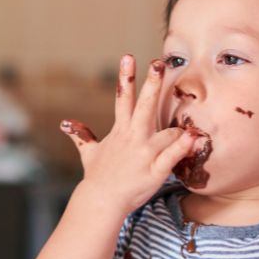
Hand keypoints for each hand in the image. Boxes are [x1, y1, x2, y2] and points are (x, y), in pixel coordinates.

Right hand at [61, 55, 196, 212]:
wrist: (101, 202)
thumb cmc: (98, 177)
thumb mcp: (90, 153)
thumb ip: (82, 136)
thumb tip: (65, 124)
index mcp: (120, 131)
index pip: (122, 98)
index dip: (126, 77)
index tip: (129, 56)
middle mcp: (132, 138)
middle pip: (143, 105)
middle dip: (151, 83)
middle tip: (158, 63)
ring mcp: (144, 154)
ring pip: (167, 133)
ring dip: (179, 129)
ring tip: (192, 129)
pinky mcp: (155, 171)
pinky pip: (171, 156)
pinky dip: (183, 148)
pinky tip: (193, 138)